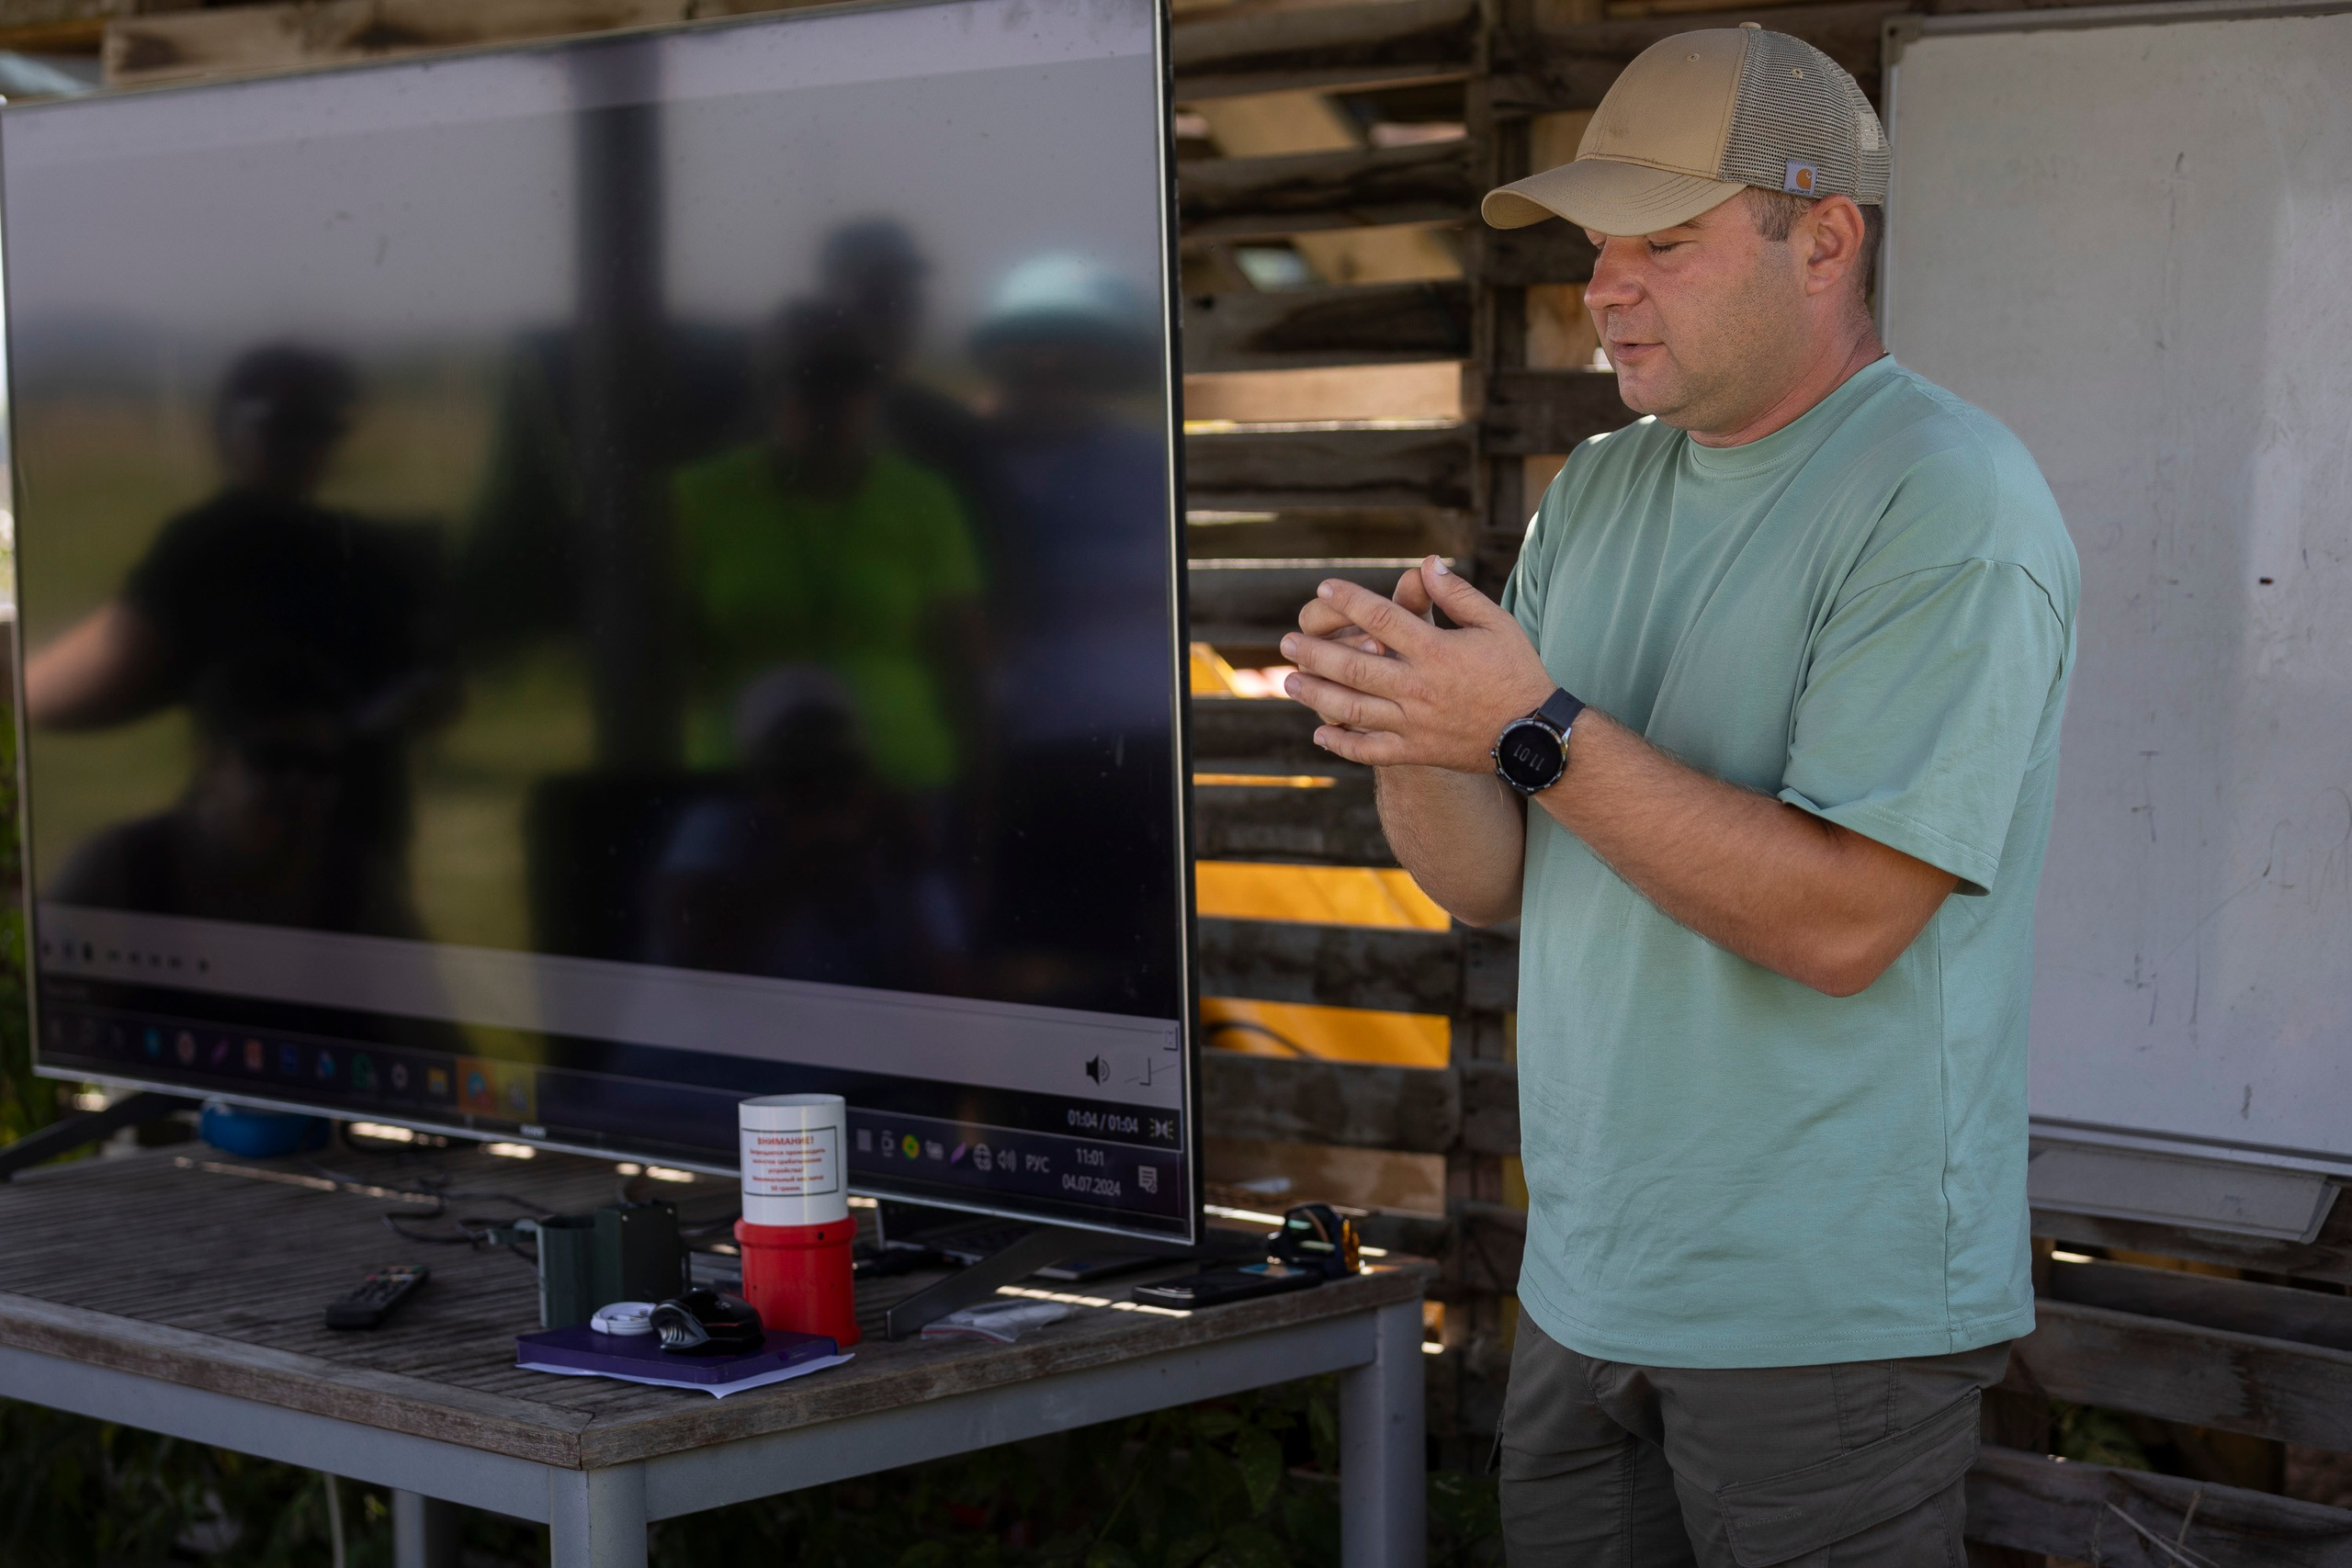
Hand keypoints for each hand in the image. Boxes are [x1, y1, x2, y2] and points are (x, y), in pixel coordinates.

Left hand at [1280, 557, 1556, 770]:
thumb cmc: (1517, 671)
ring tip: (1290, 683)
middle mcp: (1418, 687)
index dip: (1350, 601)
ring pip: (1352, 709)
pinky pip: (1370, 751)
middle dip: (1315, 652)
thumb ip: (1457, 594)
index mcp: (1436, 651)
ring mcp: (1414, 724)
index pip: (1382, 619)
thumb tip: (1425, 562)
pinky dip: (1342, 744)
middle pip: (1353, 666)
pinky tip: (1319, 733)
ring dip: (1316, 695)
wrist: (1535, 735)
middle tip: (1286, 642)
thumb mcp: (1496, 623)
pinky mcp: (1416, 752)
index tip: (1324, 588)